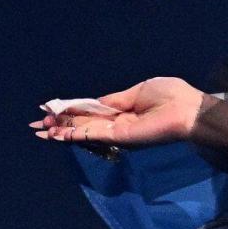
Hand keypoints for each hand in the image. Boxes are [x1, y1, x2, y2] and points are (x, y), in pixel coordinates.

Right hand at [30, 76, 205, 150]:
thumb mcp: (138, 92)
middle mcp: (120, 123)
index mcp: (125, 110)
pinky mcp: (122, 137)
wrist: (190, 110)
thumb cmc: (172, 97)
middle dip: (60, 124)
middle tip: (37, 125)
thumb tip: (95, 103)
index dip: (71, 111)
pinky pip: (93, 135)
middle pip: (84, 124)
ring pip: (84, 131)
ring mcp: (120, 131)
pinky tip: (57, 134)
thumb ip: (115, 100)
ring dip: (61, 131)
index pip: (92, 111)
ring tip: (41, 131)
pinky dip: (74, 134)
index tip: (51, 110)